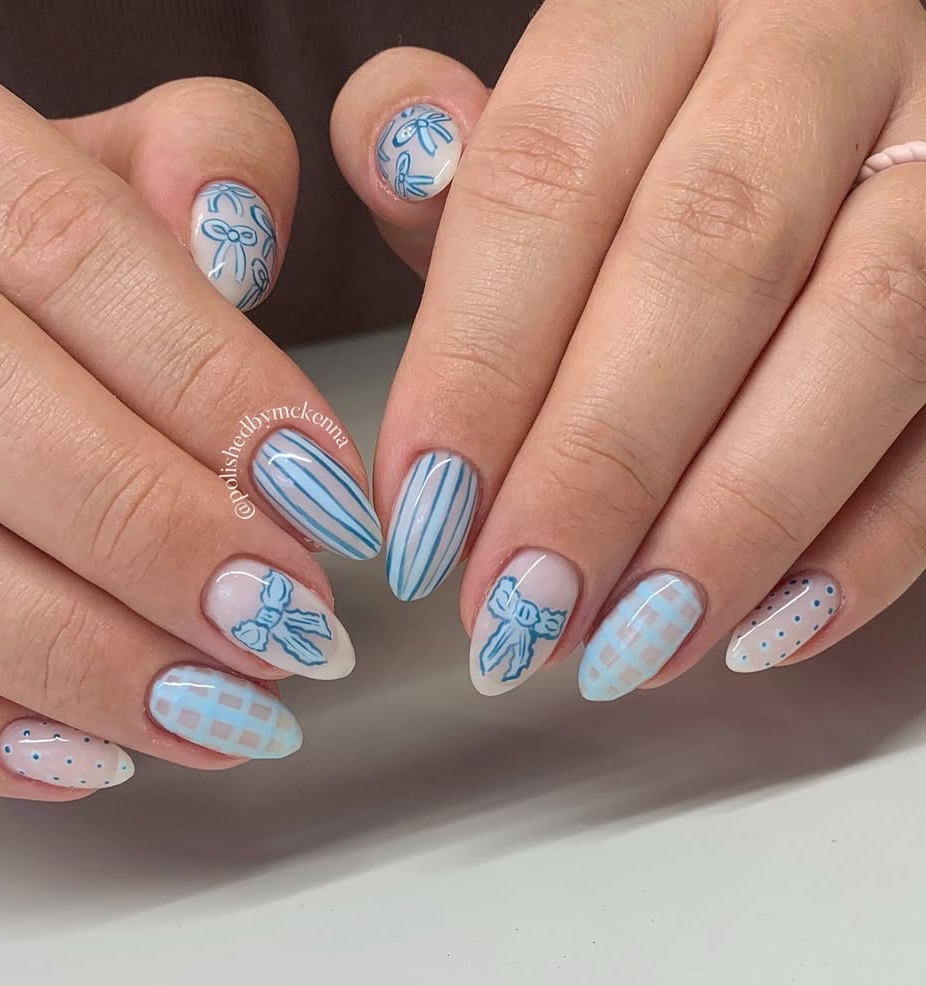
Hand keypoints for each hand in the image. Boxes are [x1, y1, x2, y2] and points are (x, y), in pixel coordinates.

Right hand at [0, 14, 381, 796]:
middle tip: (285, 623)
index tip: (326, 499)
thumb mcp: (70, 158)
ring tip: (217, 710)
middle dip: (148, 526)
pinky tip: (86, 754)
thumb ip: (184, 161)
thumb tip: (243, 229)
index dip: (211, 383)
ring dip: (71, 651)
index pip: (58, 236)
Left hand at [332, 2, 925, 698]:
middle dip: (600, 465)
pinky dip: (869, 544)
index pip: (545, 175)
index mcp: (658, 6)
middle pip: (708, 259)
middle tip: (521, 611)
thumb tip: (393, 158)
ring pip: (865, 335)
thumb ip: (450, 147)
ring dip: (733, 521)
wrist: (830, 97)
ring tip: (628, 644)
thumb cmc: (648, 135)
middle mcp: (817, 52)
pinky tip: (763, 631)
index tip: (424, 517)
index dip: (477, 364)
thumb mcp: (537, 119)